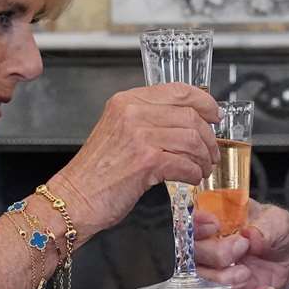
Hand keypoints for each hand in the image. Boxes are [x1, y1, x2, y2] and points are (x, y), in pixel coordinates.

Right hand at [50, 84, 219, 238]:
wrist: (74, 198)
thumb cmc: (96, 173)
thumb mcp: (119, 132)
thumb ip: (148, 121)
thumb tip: (188, 123)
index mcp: (127, 101)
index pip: (178, 91)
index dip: (204, 102)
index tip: (215, 115)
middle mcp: (132, 112)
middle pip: (190, 116)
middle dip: (208, 138)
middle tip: (211, 153)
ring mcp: (139, 135)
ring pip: (192, 139)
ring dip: (204, 158)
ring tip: (202, 169)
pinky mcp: (145, 161)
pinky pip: (185, 163)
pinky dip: (194, 173)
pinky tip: (191, 179)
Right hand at [193, 199, 288, 288]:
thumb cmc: (276, 232)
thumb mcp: (279, 221)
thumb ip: (267, 227)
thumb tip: (252, 234)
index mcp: (218, 222)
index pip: (192, 221)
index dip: (196, 224)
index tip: (214, 226)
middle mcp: (211, 247)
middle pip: (194, 254)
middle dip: (217, 254)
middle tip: (242, 247)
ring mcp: (218, 272)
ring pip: (205, 282)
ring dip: (228, 280)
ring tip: (249, 272)